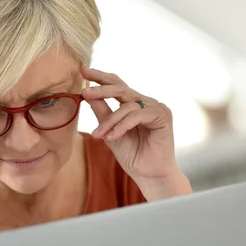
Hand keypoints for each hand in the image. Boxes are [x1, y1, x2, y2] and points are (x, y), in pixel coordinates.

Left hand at [80, 67, 181, 185]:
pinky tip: (111, 137)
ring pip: (126, 106)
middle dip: (101, 89)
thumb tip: (86, 93)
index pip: (116, 84)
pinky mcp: (162, 116)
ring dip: (109, 121)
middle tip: (85, 92)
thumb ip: (101, 112)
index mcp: (133, 104)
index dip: (99, 77)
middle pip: (121, 88)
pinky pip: (136, 116)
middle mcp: (145, 102)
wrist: (149, 175)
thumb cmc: (132, 155)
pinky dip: (121, 126)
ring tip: (98, 135)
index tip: (82, 70)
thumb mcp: (109, 131)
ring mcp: (156, 107)